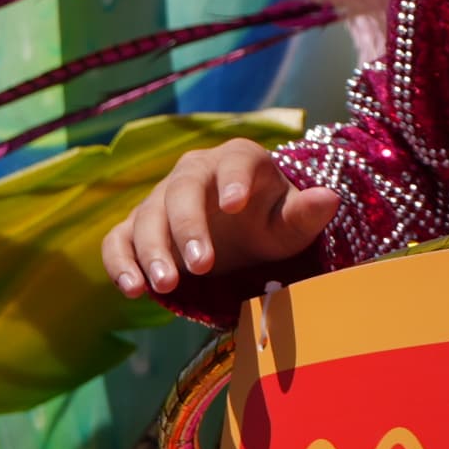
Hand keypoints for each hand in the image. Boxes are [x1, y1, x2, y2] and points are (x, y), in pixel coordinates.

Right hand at [99, 138, 339, 299]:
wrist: (240, 235)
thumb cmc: (270, 222)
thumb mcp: (292, 224)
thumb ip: (307, 213)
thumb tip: (330, 198)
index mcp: (238, 159)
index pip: (235, 160)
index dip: (233, 179)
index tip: (235, 204)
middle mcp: (194, 172)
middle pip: (182, 190)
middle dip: (188, 227)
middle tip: (203, 265)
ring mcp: (160, 199)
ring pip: (147, 217)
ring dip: (152, 251)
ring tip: (165, 285)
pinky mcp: (136, 228)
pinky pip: (118, 240)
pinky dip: (120, 263)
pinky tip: (133, 289)